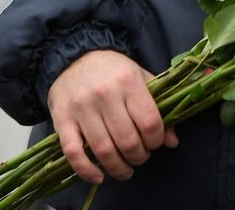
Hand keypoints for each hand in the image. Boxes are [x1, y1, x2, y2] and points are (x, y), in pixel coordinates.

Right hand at [46, 49, 178, 185]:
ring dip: (118, 168)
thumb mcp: (140, 78)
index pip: (149, 121)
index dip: (156, 140)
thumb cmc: (112, 70)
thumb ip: (158, 107)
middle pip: (127, 141)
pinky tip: (99, 177)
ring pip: (103, 150)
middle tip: (140, 157)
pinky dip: (86, 171)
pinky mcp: (62, 120)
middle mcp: (105, 94)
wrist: (73, 57)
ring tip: (125, 170)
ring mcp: (81, 108)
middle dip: (139, 157)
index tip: (154, 143)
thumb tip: (172, 141)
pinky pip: (73, 152)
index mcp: (128, 81)